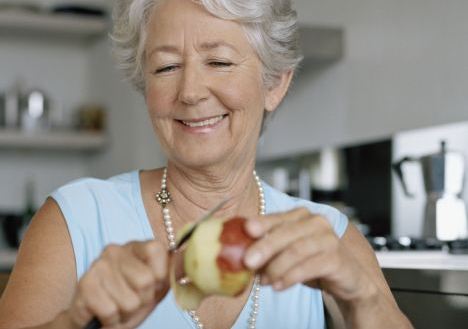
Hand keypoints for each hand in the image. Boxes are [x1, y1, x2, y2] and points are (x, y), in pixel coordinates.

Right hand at [65, 240, 168, 328]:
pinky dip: (112, 320)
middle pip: (146, 280)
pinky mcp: (84, 285)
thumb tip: (187, 257)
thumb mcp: (158, 284)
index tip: (152, 285)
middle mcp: (115, 250)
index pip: (156, 250)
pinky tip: (106, 313)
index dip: (159, 277)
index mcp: (136, 246)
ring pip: (129, 301)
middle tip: (133, 299)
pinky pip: (111, 311)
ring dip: (127, 312)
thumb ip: (174, 269)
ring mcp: (98, 265)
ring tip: (118, 307)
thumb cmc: (132, 298)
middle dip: (143, 299)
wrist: (100, 320)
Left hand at [243, 208, 373, 302]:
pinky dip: (290, 277)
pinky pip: (309, 267)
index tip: (246, 229)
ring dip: (276, 267)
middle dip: (264, 247)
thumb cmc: (311, 261)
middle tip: (247, 262)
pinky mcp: (336, 258)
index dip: (262, 223)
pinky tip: (278, 287)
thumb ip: (268, 249)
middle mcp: (316, 222)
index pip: (278, 217)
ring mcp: (329, 239)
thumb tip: (237, 256)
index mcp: (301, 215)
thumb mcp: (287, 252)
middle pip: (285, 233)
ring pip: (296, 250)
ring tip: (262, 282)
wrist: (348, 278)